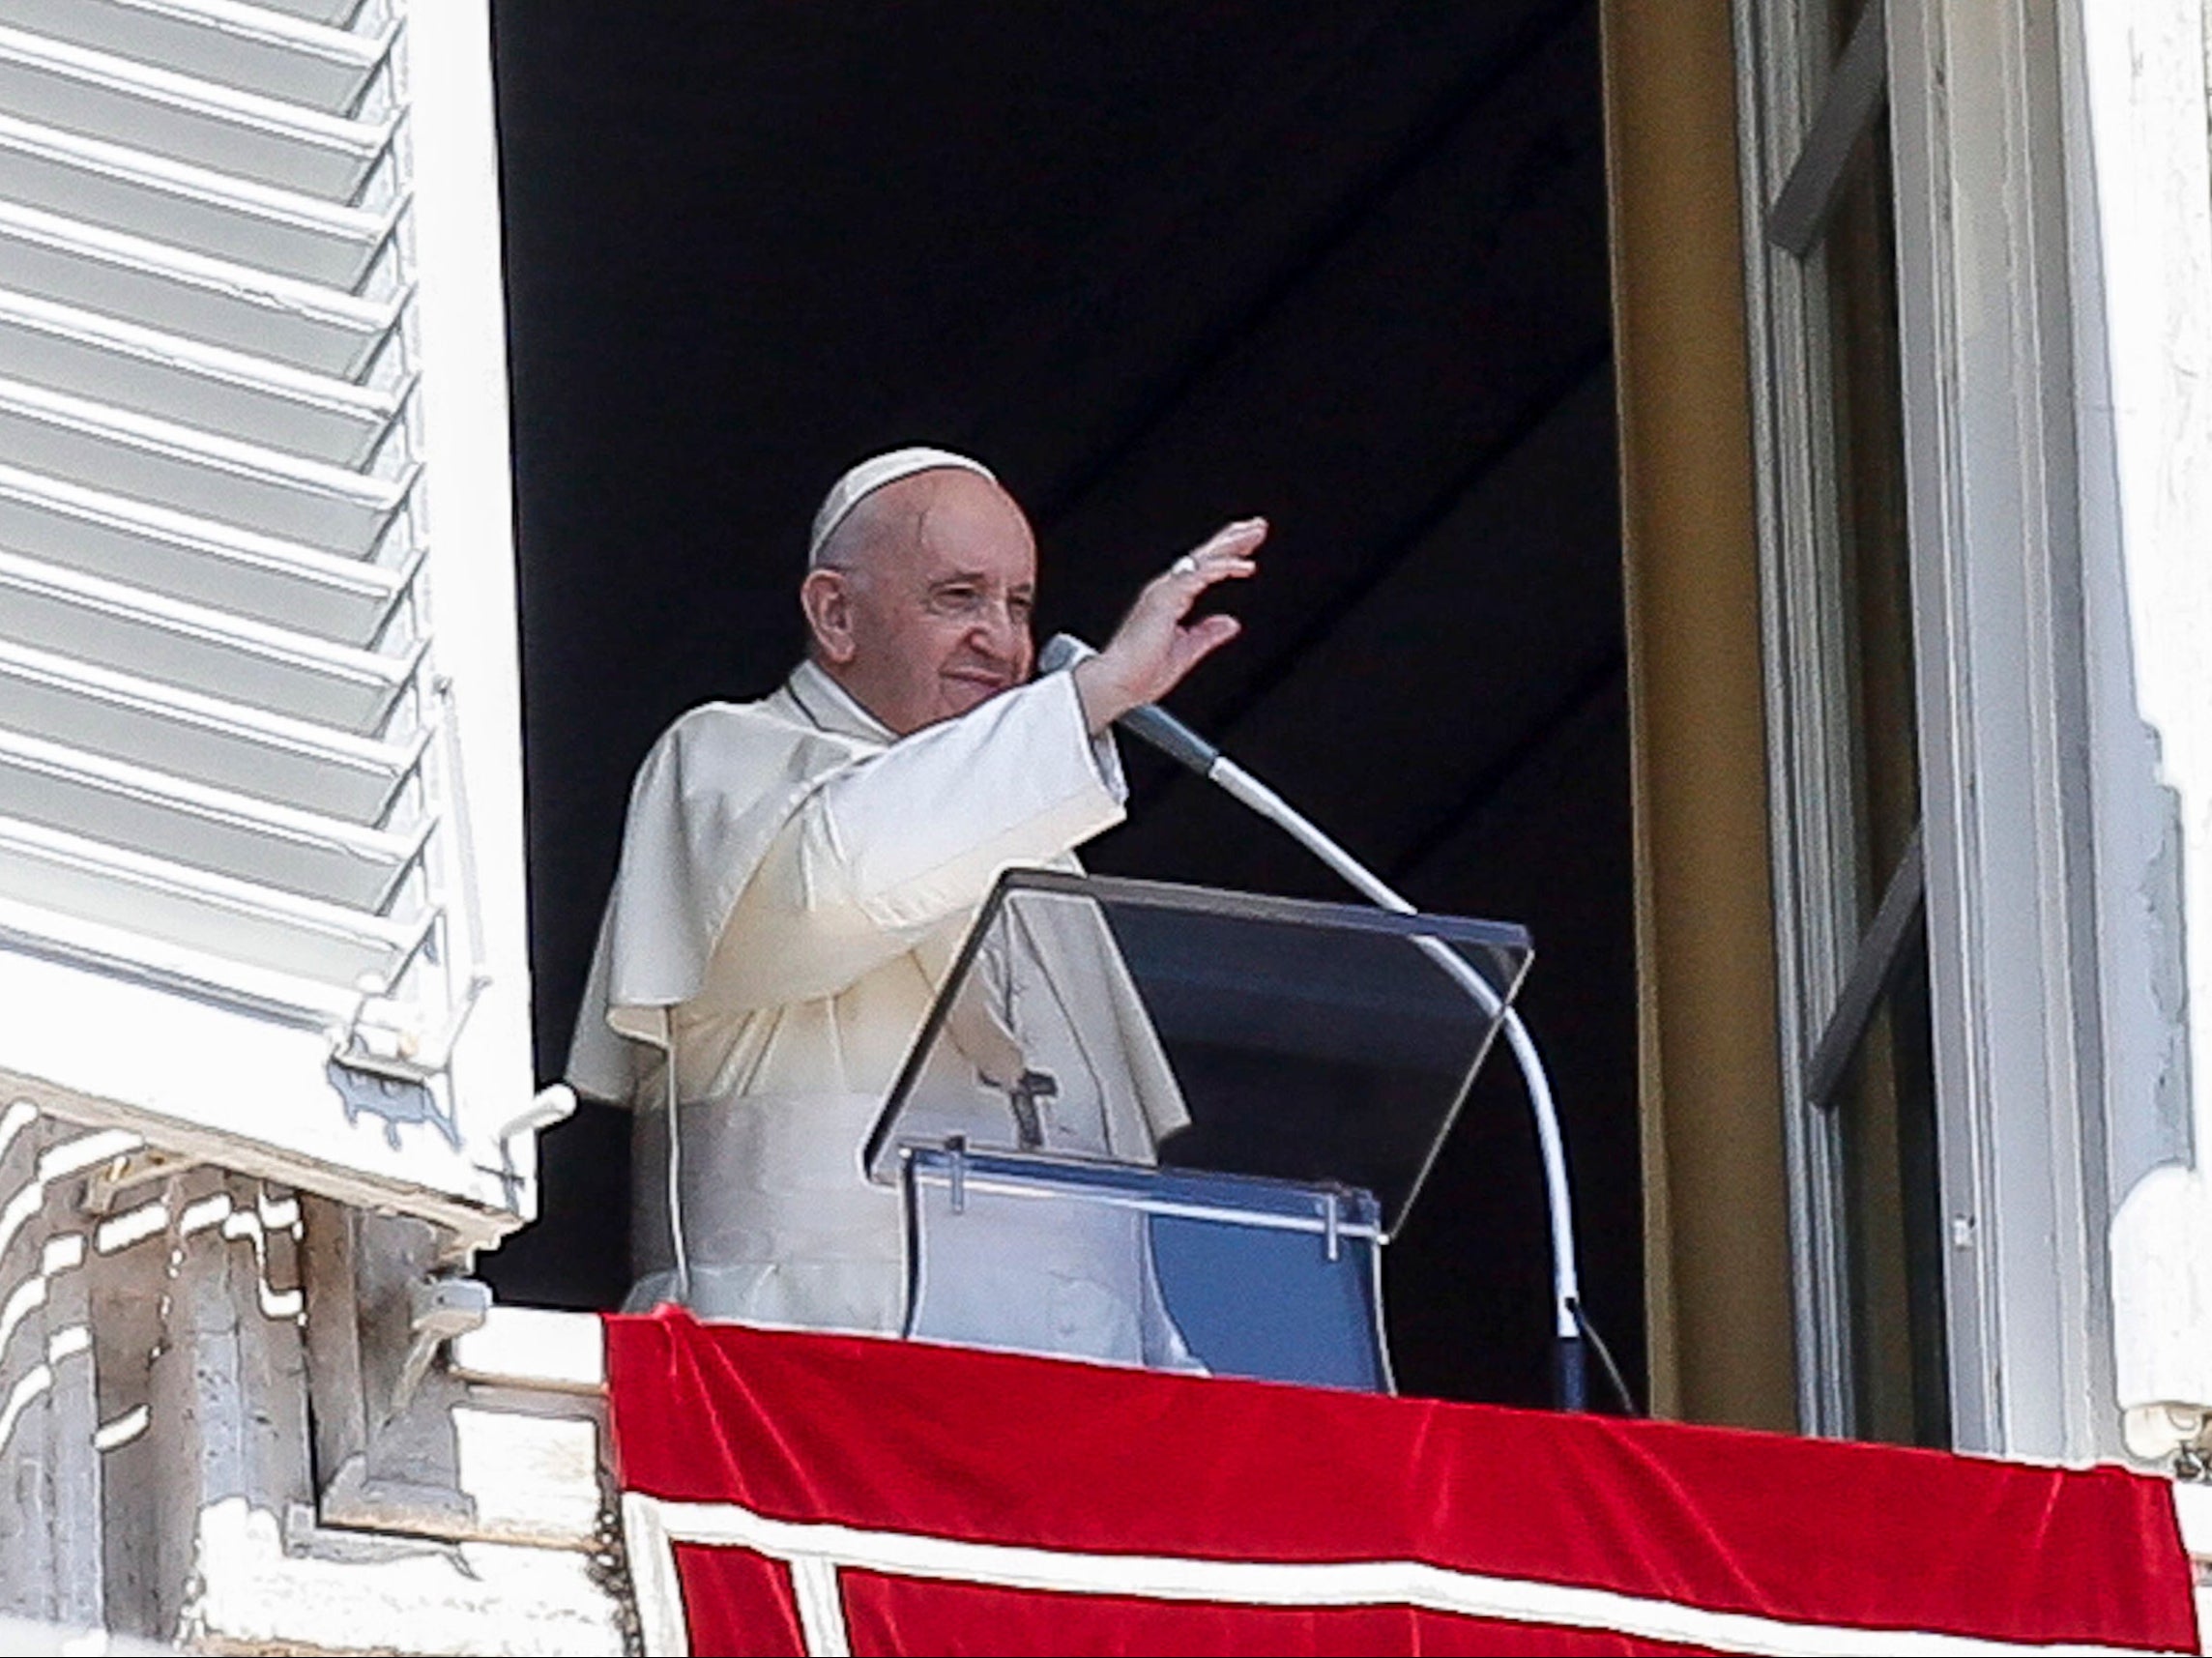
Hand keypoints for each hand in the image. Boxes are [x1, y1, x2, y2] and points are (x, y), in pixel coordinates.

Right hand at [1073, 518, 1264, 731]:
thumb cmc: (1140, 674)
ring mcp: (1164, 591)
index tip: (1249, 551)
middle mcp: (1166, 590)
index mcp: (1170, 600)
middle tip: (1257, 527)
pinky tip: (1245, 567)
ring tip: (1255, 533)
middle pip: (1204, 557)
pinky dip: (1223, 568)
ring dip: (1231, 545)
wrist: (1118, 684)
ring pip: (1203, 559)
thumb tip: (1231, 623)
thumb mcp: (1186, 652)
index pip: (1202, 571)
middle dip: (1232, 540)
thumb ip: (1207, 634)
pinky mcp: (1165, 598)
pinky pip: (1199, 575)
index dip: (1227, 557)